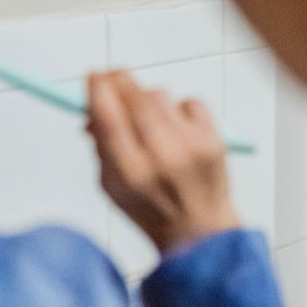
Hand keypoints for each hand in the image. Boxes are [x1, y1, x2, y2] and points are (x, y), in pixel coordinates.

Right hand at [86, 71, 239, 252]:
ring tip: (148, 120)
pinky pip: (190, 102)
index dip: (98, 89)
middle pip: (136, 97)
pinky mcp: (213, 139)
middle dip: (119, 81)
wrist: (200, 231)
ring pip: (160, 95)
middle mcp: (161, 156)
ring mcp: (191, 146)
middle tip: (112, 77)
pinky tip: (176, 128)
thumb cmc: (151, 210)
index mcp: (130, 172)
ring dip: (147, 99)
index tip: (92, 75)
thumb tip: (93, 108)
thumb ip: (101, 147)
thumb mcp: (112, 187)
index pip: (109, 117)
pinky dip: (179, 109)